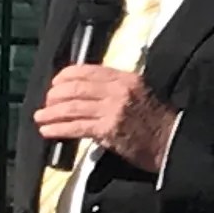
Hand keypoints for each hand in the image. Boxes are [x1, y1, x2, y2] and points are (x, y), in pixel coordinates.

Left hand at [34, 62, 177, 175]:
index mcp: (126, 79)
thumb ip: (118, 88)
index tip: (56, 83)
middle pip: (76, 88)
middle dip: (55, 95)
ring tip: (40, 117)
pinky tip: (48, 131)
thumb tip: (91, 89)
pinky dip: (59, 128)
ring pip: (73, 107)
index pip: (88, 71)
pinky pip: (77, 127)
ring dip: (52, 113)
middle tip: (46, 102)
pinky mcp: (109, 130)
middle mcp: (118, 91)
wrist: (173, 142)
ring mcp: (113, 111)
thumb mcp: (142, 93)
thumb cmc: (159, 120)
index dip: (66, 76)